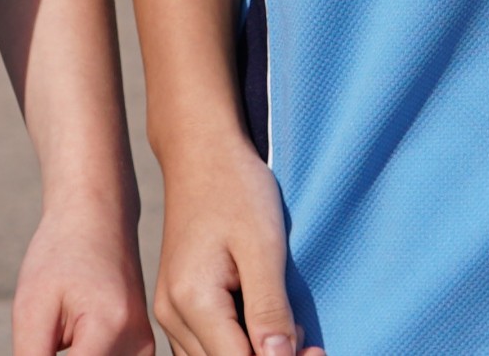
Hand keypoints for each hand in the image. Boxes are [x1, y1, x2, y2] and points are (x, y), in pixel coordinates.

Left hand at [8, 198, 150, 355]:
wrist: (98, 216)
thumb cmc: (59, 254)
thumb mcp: (32, 307)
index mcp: (108, 331)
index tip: (41, 346)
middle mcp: (137, 346)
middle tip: (50, 334)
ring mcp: (146, 350)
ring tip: (62, 330)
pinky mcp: (144, 349)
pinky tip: (75, 337)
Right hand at [150, 137, 316, 355]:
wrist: (201, 152)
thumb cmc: (235, 188)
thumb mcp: (263, 246)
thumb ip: (269, 309)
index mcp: (191, 300)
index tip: (318, 351)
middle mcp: (172, 314)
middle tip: (313, 344)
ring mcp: (170, 311)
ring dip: (254, 355)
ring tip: (290, 328)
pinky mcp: (177, 305)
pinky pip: (206, 347)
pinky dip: (238, 345)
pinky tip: (265, 323)